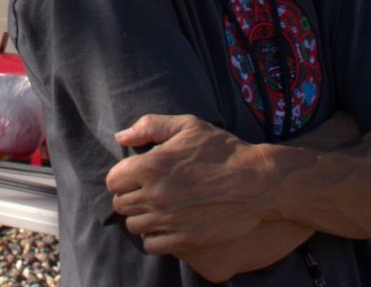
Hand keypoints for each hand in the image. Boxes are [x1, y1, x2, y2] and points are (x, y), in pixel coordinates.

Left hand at [106, 113, 266, 253]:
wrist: (256, 181)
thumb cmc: (221, 149)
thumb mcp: (187, 125)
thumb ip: (149, 127)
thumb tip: (120, 136)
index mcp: (152, 164)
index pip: (114, 180)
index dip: (122, 177)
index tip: (134, 175)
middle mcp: (156, 194)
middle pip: (120, 204)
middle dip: (129, 195)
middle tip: (146, 190)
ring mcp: (170, 219)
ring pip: (134, 225)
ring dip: (140, 216)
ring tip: (156, 206)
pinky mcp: (185, 239)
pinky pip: (152, 244)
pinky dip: (154, 236)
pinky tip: (165, 223)